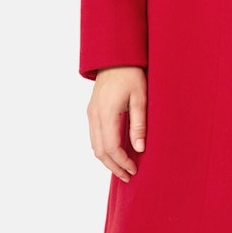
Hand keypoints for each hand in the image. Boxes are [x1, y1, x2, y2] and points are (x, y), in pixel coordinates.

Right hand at [87, 66, 146, 181]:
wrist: (115, 57)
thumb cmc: (131, 74)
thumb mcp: (140, 98)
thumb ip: (139, 124)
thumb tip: (139, 149)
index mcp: (106, 113)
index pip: (111, 147)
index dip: (122, 162)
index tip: (134, 170)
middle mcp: (95, 116)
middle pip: (100, 151)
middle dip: (114, 166)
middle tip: (128, 176)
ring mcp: (91, 114)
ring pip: (95, 146)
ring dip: (107, 160)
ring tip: (122, 168)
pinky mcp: (91, 111)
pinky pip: (94, 137)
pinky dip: (103, 149)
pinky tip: (115, 152)